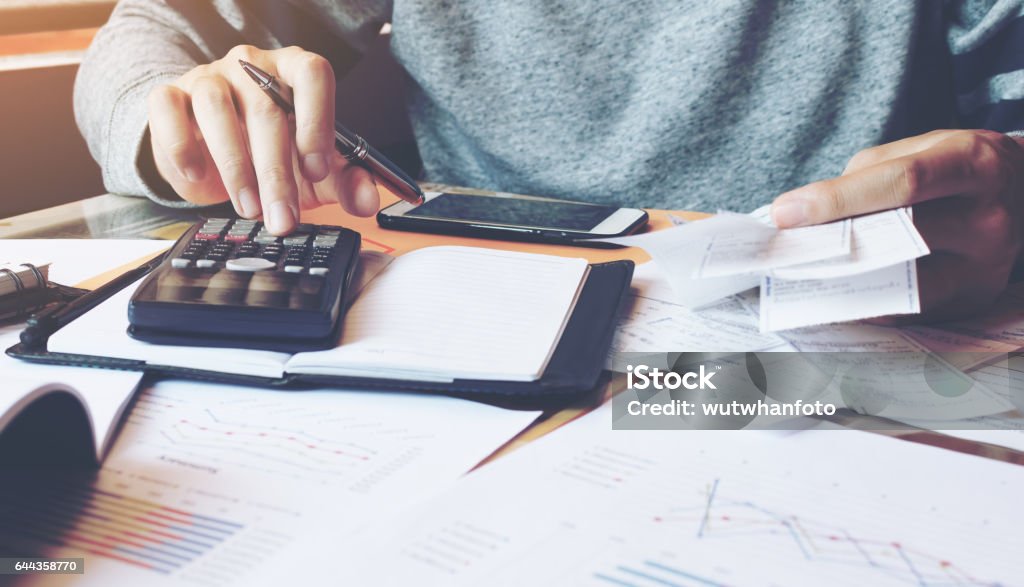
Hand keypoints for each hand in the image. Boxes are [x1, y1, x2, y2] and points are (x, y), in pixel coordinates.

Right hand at [146, 45, 379, 233]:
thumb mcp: (315, 173)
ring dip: (236, 168)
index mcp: (294, 72)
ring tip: (249, 209)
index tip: (316, 169)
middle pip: (267, 109)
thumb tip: (369, 200)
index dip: (317, 120)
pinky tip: (197, 173)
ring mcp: (209, 76)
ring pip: (219, 110)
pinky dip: (181, 145)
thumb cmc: (271, 153)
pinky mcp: (170, 95)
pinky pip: (169, 109)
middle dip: (277, 174)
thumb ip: (347, 182)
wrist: (211, 152)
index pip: (312, 73)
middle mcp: (252, 66)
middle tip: (283, 218)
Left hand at [771, 129, 1023, 321]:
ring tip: (795, 274)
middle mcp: (989, 218)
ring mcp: (986, 266)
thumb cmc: (957, 167)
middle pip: (898, 236)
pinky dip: (865, 301)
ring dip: (841, 280)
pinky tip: (829, 294)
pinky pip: (908, 307)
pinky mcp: (974, 298)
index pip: (900, 184)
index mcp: (974, 164)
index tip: (784, 212)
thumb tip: (807, 216)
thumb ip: (866, 177)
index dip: (837, 199)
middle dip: (831, 244)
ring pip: (901, 282)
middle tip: (779, 250)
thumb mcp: (921, 149)